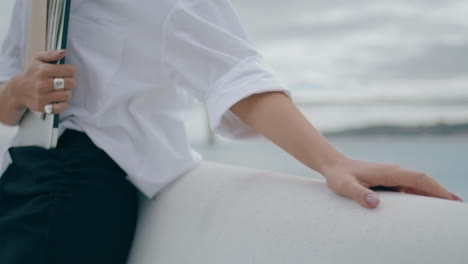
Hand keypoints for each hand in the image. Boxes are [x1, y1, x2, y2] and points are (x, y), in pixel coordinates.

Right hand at [9, 50, 75, 113]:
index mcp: (43, 70)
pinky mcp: (42, 107)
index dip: (71, 71)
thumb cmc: (32, 73)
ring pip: (67, 95)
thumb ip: (51, 54)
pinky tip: (59, 100)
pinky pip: (61, 107)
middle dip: (70, 82)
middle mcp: (42, 84)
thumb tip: (64, 52)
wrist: (18, 90)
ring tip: (61, 90)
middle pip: (71, 83)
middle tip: (65, 82)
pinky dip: (63, 104)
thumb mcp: (38, 60)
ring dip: (67, 93)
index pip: (70, 70)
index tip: (67, 72)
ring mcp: (42, 96)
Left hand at [322, 157, 462, 208]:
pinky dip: (422, 192)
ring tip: (447, 206)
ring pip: (418, 182)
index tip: (450, 200)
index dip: (436, 189)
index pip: (419, 179)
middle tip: (456, 206)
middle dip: (441, 192)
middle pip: (424, 180)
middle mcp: (394, 171)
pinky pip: (409, 185)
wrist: (333, 165)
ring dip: (433, 192)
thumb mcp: (345, 186)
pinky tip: (426, 203)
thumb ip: (358, 194)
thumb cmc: (339, 176)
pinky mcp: (388, 178)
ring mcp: (392, 174)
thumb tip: (374, 204)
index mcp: (388, 172)